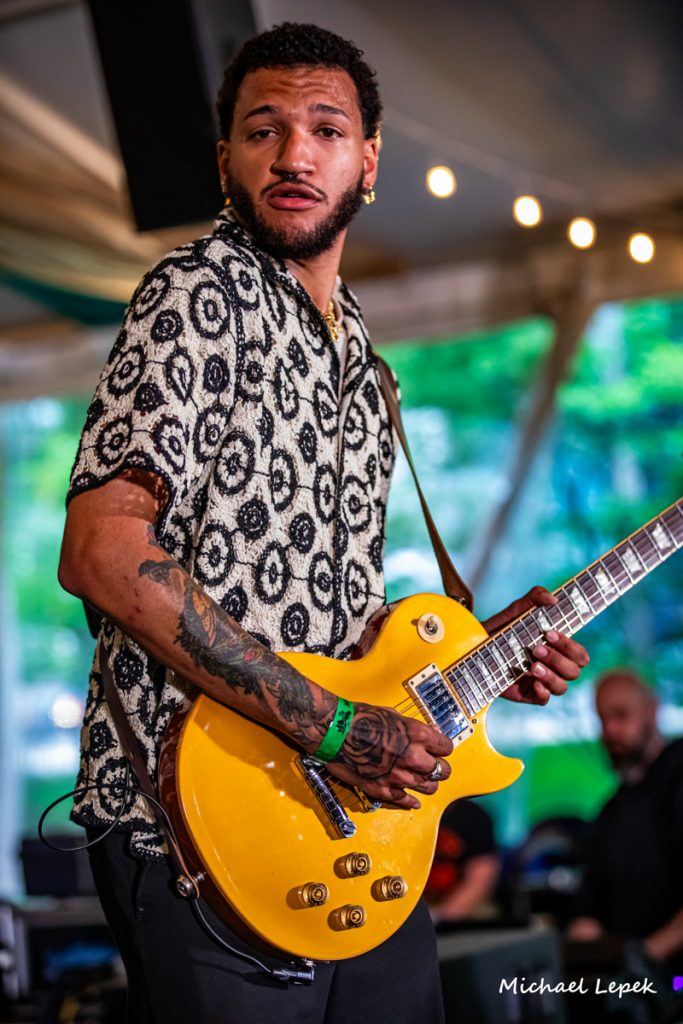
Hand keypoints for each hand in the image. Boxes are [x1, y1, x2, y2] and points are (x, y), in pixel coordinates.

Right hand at [325, 703, 452, 809]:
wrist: (334, 731)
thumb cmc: (359, 718)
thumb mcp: (392, 714)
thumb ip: (414, 727)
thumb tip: (431, 731)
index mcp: (417, 735)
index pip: (446, 747)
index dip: (442, 748)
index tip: (439, 749)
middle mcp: (412, 757)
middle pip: (443, 771)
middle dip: (440, 767)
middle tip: (434, 765)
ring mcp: (399, 776)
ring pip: (429, 788)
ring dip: (428, 783)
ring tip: (423, 780)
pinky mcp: (383, 789)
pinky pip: (405, 800)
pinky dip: (410, 801)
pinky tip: (413, 800)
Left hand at [482, 586, 589, 704]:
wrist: (473, 646)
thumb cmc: (500, 628)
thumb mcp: (515, 611)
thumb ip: (533, 598)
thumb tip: (552, 598)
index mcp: (556, 648)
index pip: (579, 654)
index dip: (570, 646)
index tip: (550, 633)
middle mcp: (552, 666)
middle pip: (574, 671)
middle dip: (559, 660)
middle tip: (536, 649)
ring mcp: (540, 680)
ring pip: (562, 687)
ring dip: (551, 676)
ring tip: (531, 666)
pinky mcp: (526, 693)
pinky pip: (544, 700)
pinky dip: (543, 693)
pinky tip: (533, 682)